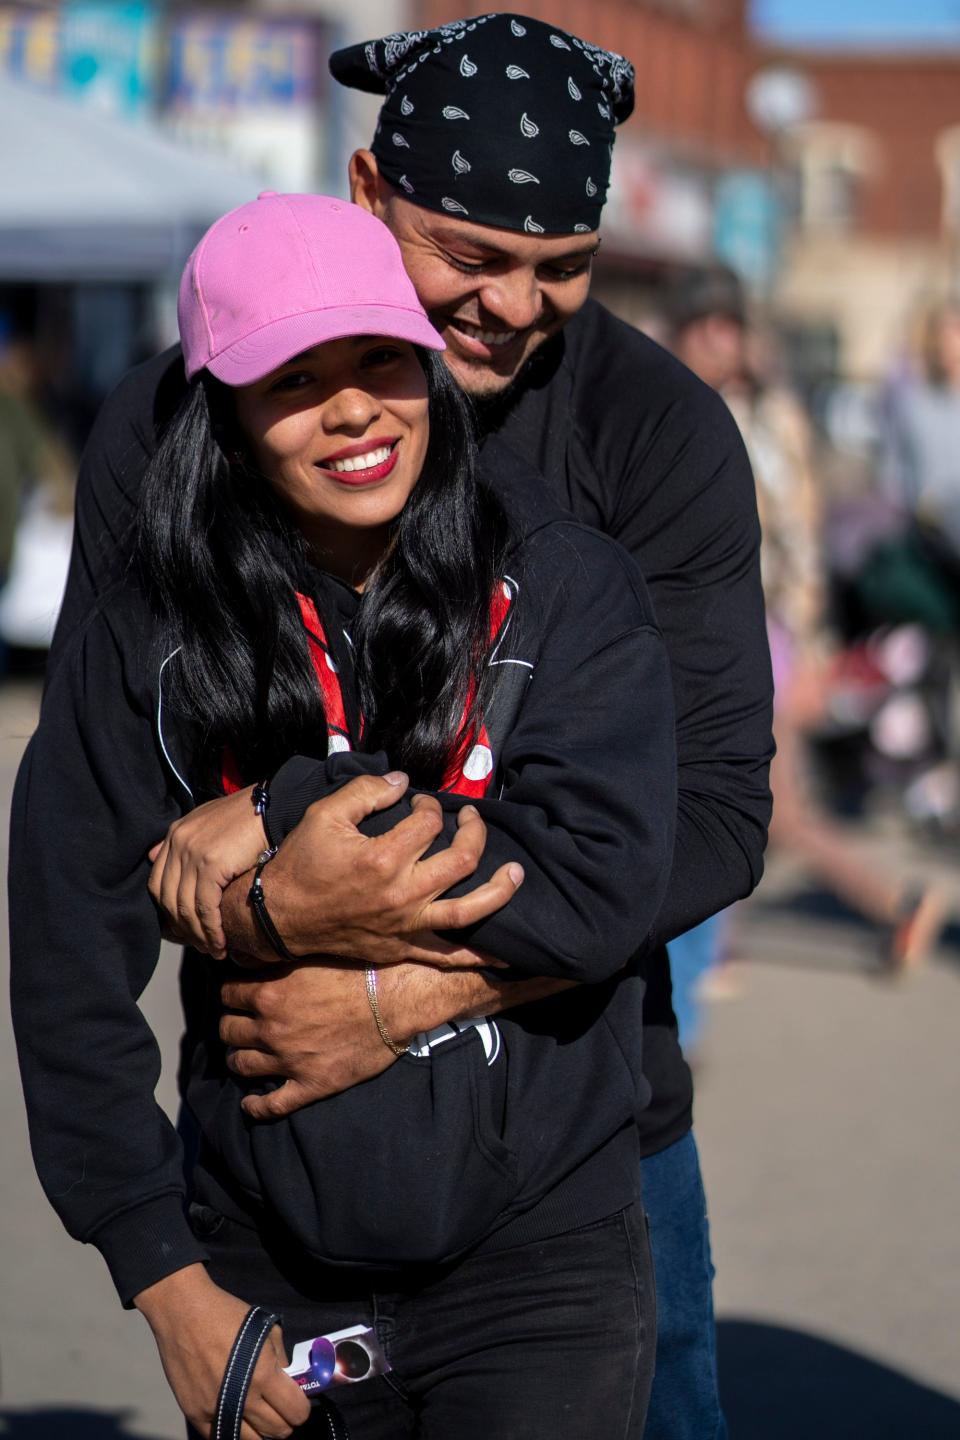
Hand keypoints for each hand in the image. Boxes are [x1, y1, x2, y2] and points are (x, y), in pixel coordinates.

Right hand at [135, 1264, 310, 1438]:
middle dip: (285, 1422)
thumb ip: (280, 1358)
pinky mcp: (194, 1414)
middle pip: (277, 1432)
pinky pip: (220, 1437)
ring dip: (260, 1431)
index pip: (295, 1411)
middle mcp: (243, 1398)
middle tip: (279, 1409)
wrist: (183, 1313)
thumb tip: (288, 1381)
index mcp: (264, 1374)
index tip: (297, 1403)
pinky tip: (236, 1416)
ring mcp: (216, 1409)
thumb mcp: (265, 1328)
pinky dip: (233, 1430)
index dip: (301, 1409)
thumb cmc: (226, 1314)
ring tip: (258, 1415)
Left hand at [148, 786, 266, 958]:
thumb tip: (153, 856)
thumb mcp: (209, 824)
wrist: (273, 806)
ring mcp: (192, 852)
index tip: (187, 931)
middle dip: (183, 929)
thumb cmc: (248, 818)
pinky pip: (204, 907)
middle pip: (168, 899)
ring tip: (214, 949)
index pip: (158, 884)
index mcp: (175, 834)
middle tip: (201, 946)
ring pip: (185, 907)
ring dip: (199, 935)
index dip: (170, 913)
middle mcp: (178, 842)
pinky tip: (221, 941)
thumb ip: (184, 842)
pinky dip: (211, 929)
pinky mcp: (210, 863)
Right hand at [220, 773, 522, 967]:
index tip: (419, 803)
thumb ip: (366, 791)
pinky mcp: (402, 947)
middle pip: (462, 859)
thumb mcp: (324, 815)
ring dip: (500, 890)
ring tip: (517, 873)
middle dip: (474, 831)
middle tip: (471, 819)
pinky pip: (448, 957)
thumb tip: (403, 780)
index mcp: (382, 857)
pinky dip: (479, 957)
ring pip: (469, 910)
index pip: (429, 823)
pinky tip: (505, 956)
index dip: (429, 806)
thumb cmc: (300, 863)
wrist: (278, 917)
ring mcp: (406, 925)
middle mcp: (401, 894)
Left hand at [220, 960, 570, 1118]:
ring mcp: (288, 1058)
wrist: (403, 996)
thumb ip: (286, 953)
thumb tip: (265, 943)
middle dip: (232, 1024)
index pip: (228, 993)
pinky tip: (253, 1103)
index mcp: (270, 991)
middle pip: (227, 1029)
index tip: (241, 992)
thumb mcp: (318, 950)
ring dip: (241, 1058)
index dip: (233, 992)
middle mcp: (270, 1026)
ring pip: (241, 1063)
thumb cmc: (365, 966)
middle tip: (242, 1022)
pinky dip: (256, 1106)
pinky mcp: (310, 1084)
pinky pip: (271, 1104)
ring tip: (247, 1055)